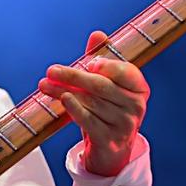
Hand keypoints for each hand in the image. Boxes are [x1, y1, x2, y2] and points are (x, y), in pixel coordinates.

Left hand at [37, 30, 149, 175]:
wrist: (111, 150)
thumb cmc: (108, 110)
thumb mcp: (108, 84)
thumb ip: (102, 58)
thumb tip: (97, 34)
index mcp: (139, 88)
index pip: (125, 72)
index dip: (108, 66)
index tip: (88, 62)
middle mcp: (135, 106)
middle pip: (101, 86)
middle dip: (73, 76)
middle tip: (52, 71)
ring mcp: (124, 125)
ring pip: (91, 103)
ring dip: (64, 92)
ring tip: (46, 85)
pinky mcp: (110, 141)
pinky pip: (89, 121)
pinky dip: (74, 109)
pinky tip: (63, 100)